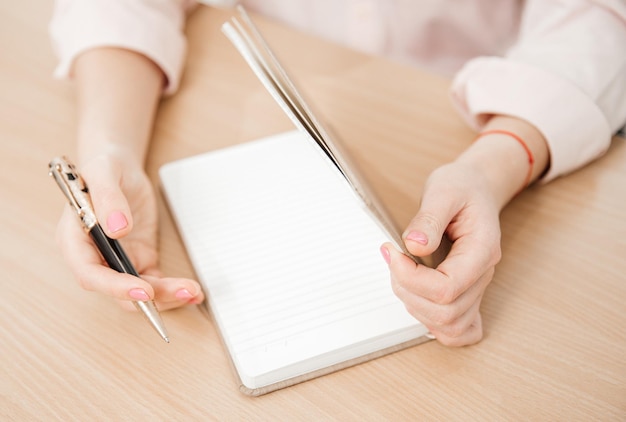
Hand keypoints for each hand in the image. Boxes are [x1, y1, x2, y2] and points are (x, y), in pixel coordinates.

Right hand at [55, 151, 203, 310]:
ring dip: (167, 296)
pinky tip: (192, 291)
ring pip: (139, 291)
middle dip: (150, 297)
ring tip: (193, 292)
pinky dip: (172, 289)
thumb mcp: (104, 172)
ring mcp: (119, 261)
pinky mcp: (140, 259)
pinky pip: (155, 282)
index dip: (114, 287)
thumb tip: (117, 228)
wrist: (120, 167)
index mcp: (76, 240)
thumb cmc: (105, 167)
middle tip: (182, 292)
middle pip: (118, 290)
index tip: (143, 290)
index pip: (90, 273)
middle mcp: (95, 257)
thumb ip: (108, 198)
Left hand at [380, 160, 501, 345]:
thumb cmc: (461, 188)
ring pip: (449, 326)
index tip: (392, 252)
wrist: (476, 188)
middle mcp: (483, 275)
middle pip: (446, 312)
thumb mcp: (443, 190)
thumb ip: (429, 218)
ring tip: (401, 274)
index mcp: (482, 250)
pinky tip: (419, 301)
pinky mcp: (466, 294)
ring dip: (415, 306)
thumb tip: (414, 246)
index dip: (412, 278)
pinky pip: (459, 330)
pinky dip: (436, 325)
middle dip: (408, 291)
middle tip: (393, 259)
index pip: (448, 287)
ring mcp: (476, 288)